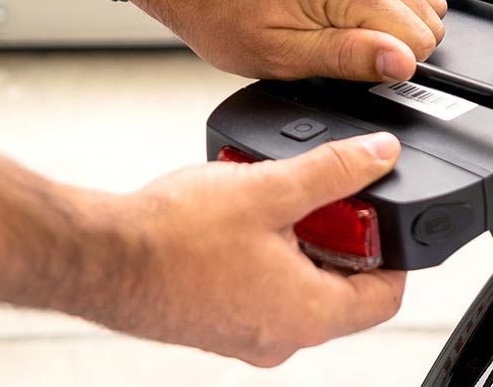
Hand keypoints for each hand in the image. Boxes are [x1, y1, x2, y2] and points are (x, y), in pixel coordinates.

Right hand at [99, 133, 405, 366]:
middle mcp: (283, 337)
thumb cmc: (173, 236)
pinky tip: (242, 218)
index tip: (383, 214)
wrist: (97, 257)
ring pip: (300, 286)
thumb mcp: (270, 189)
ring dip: (299, 242)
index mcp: (309, 315)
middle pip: (344, 290)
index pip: (386, 296)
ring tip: (276, 199)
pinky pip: (263, 289)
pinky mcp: (218, 324)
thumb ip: (334, 171)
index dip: (395, 251)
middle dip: (341, 239)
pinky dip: (266, 255)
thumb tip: (379, 155)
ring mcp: (247, 336)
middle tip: (322, 197)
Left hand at [132, 0, 447, 80]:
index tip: (358, 68)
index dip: (392, 65)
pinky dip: (391, 0)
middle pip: (428, 16)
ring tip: (350, 33)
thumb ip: (350, 58)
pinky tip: (355, 12)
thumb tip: (402, 63)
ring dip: (397, 21)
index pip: (417, 37)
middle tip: (348, 53)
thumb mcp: (282, 55)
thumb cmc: (223, 10)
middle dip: (398, 44)